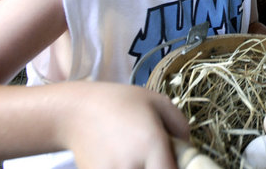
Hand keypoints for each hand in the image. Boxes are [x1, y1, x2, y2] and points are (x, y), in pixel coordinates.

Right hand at [58, 81, 189, 168]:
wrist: (76, 112)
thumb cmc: (121, 102)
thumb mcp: (158, 102)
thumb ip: (180, 126)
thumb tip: (189, 149)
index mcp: (152, 144)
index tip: (175, 162)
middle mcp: (132, 164)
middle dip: (162, 167)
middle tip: (158, 156)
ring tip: (139, 155)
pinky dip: (127, 168)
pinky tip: (124, 159)